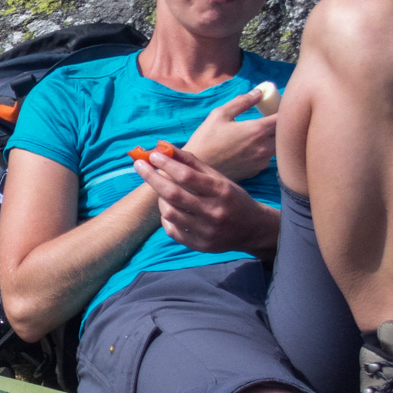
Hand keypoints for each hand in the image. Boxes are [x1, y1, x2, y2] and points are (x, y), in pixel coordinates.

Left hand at [134, 145, 276, 253]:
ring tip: (161, 189)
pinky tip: (169, 208)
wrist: (253, 229)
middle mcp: (214, 212)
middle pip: (173, 194)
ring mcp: (206, 231)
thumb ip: (192, 162)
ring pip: (169, 212)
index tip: (152, 155)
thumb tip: (164, 147)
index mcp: (221, 191)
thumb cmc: (232, 197)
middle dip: (152, 178)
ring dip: (160, 198)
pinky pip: (172, 230)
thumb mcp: (218, 178)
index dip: (166, 165)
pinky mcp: (200, 245)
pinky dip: (166, 217)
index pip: (187, 176)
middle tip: (139, 165)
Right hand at [180, 88, 276, 180]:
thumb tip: (259, 92)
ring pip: (276, 146)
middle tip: (269, 119)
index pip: (282, 117)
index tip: (278, 106)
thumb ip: (242, 102)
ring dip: (272, 139)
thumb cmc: (206, 140)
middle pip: (284, 133)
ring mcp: (262, 161)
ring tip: (257, 134)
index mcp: (257, 130)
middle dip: (279, 125)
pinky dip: (263, 151)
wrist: (198, 170)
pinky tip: (249, 149)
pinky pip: (267, 157)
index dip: (283, 109)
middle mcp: (265, 146)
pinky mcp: (256, 171)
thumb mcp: (220, 115)